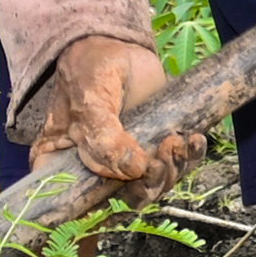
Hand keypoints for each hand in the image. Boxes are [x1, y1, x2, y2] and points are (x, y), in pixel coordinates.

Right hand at [39, 35, 199, 191]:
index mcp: (61, 164)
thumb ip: (102, 135)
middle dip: (147, 186)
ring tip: (176, 141)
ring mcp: (125, 164)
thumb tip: (132, 171)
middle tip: (162, 157)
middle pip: (121, 201)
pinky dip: (188, 158)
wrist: (118, 44)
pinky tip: (194, 141)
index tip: (127, 191)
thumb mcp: (90, 97)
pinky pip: (174, 168)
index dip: (99, 213)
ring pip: (150, 187)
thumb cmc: (91, 68)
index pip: (73, 205)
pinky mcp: (154, 151)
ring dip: (170, 171)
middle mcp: (92, 172)